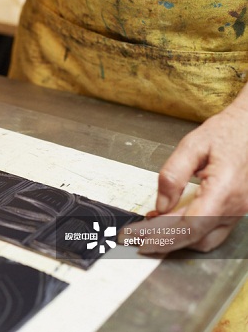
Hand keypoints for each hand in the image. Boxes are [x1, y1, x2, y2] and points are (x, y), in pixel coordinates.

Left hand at [121, 86, 247, 253]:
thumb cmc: (228, 132)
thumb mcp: (192, 145)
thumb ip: (173, 175)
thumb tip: (161, 205)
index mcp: (224, 189)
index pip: (190, 226)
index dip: (162, 236)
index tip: (138, 236)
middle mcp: (236, 206)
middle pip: (195, 238)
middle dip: (163, 241)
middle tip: (136, 235)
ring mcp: (239, 210)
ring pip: (205, 240)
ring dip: (177, 238)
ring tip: (150, 227)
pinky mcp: (237, 210)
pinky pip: (212, 230)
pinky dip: (189, 231)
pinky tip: (170, 221)